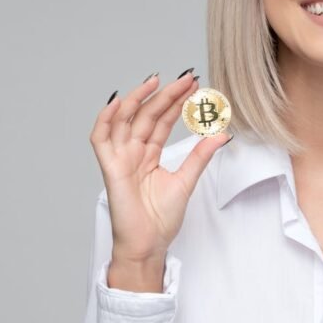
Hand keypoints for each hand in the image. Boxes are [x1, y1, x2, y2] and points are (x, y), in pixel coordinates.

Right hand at [90, 70, 232, 280]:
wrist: (148, 245)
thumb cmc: (161, 219)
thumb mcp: (186, 181)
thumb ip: (200, 156)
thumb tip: (221, 134)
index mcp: (148, 154)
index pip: (162, 120)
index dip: (176, 101)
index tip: (194, 85)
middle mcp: (133, 152)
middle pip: (147, 115)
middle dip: (165, 95)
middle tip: (186, 78)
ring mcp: (120, 158)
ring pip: (124, 120)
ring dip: (139, 99)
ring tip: (156, 81)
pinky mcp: (110, 168)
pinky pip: (101, 138)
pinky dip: (106, 119)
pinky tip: (119, 102)